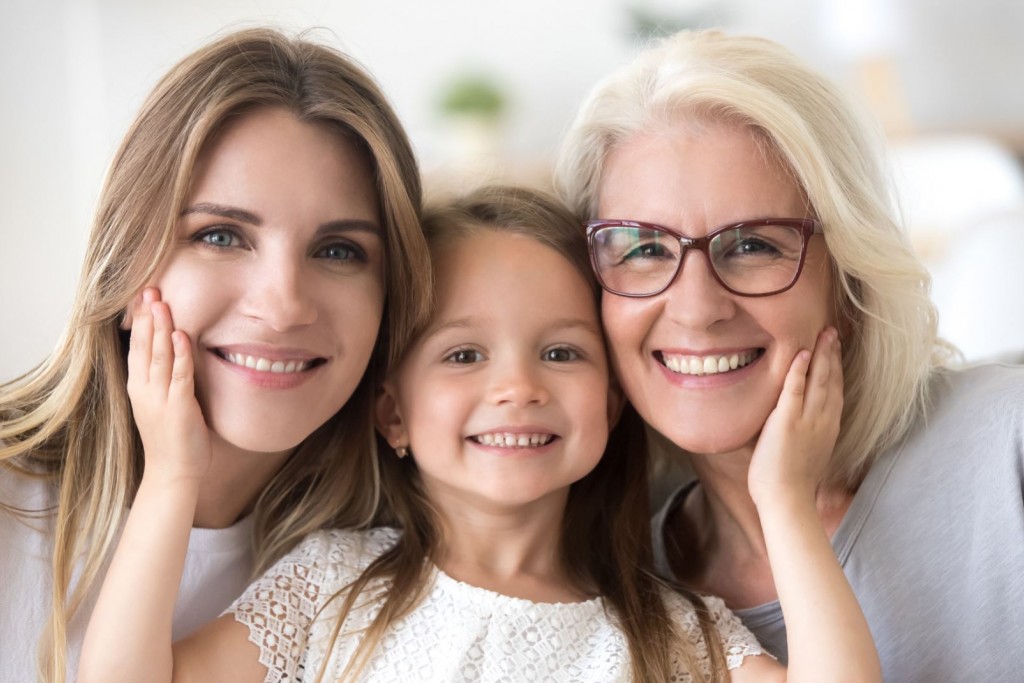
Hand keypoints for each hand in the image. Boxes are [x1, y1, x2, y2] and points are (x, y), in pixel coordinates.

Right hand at [127, 287, 211, 483]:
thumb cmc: (172, 439)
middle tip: (150, 288)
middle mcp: (144, 390)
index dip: (140, 322)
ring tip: (162, 302)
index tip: (142, 296)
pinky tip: (181, 335)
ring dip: (162, 328)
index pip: (137, 347)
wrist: (173, 473)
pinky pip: (180, 375)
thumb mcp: (161, 403)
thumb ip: (164, 379)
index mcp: (139, 388)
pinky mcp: (179, 407)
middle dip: (147, 317)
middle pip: (144, 346)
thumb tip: (173, 352)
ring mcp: (160, 398)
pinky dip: (181, 354)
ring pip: (160, 356)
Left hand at [748, 327, 842, 507]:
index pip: (835, 391)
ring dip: (821, 354)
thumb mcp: (805, 454)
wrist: (786, 501)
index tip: (836, 350)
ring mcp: (807, 420)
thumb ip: (802, 436)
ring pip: (818, 380)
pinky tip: (802, 353)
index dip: (836, 369)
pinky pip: (795, 389)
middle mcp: (823, 421)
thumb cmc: (789, 485)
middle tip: (833, 332)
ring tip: (824, 333)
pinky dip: (799, 370)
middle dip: (832, 354)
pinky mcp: (787, 421)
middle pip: (831, 380)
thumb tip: (791, 428)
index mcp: (828, 429)